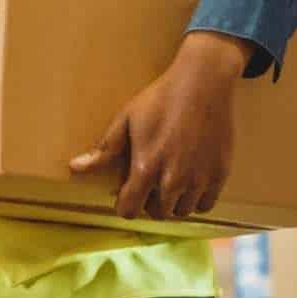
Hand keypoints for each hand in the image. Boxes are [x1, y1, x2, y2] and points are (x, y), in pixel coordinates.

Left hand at [68, 31, 255, 220]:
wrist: (202, 84)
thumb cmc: (160, 99)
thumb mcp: (126, 119)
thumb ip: (105, 150)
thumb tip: (75, 168)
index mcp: (146, 168)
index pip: (129, 210)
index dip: (124, 205)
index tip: (126, 195)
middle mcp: (173, 180)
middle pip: (157, 213)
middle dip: (149, 203)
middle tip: (150, 184)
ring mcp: (199, 179)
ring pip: (182, 211)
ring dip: (173, 202)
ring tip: (170, 182)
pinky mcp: (220, 174)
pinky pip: (206, 205)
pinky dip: (197, 199)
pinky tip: (191, 181)